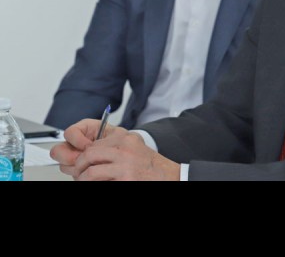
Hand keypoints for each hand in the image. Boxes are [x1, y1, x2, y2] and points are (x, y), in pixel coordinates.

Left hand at [51, 119, 179, 180]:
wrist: (168, 175)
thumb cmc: (151, 165)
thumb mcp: (134, 148)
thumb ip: (116, 148)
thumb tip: (90, 153)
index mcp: (126, 139)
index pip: (95, 144)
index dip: (84, 155)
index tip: (81, 162)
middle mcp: (125, 150)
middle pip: (90, 155)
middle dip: (79, 166)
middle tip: (78, 172)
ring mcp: (124, 166)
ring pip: (91, 172)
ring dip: (83, 179)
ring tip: (83, 181)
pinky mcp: (125, 180)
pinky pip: (100, 182)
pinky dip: (93, 184)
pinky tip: (96, 183)